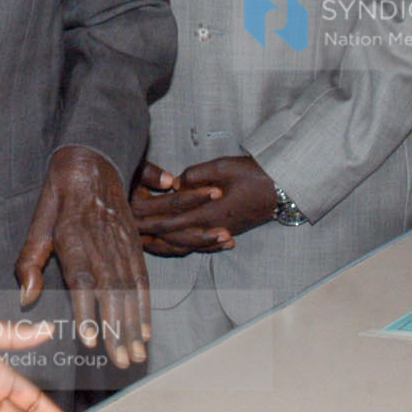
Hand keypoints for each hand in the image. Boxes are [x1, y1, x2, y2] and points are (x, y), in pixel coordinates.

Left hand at [13, 146, 148, 367]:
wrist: (93, 162)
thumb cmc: (60, 196)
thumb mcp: (39, 223)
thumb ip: (30, 261)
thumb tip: (26, 298)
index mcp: (75, 240)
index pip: (83, 282)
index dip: (87, 312)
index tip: (90, 339)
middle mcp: (102, 245)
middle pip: (112, 294)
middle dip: (117, 331)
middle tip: (120, 361)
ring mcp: (122, 246)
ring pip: (130, 292)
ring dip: (134, 326)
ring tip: (134, 354)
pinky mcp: (134, 245)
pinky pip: (142, 281)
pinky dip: (145, 307)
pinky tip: (145, 329)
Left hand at [130, 156, 279, 249]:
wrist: (283, 188)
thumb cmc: (254, 174)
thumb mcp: (224, 167)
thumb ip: (197, 175)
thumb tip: (176, 184)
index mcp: (208, 212)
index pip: (171, 219)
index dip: (148, 220)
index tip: (129, 219)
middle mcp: (211, 226)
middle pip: (173, 235)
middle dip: (149, 234)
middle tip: (128, 233)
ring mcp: (219, 230)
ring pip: (185, 243)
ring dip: (163, 242)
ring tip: (144, 239)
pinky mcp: (225, 230)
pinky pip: (198, 242)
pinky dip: (183, 244)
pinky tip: (172, 242)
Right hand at [130, 162, 230, 256]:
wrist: (106, 194)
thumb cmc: (124, 175)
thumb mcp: (133, 168)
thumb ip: (149, 173)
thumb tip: (170, 182)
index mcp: (137, 206)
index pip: (173, 203)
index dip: (196, 197)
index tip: (218, 192)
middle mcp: (141, 226)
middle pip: (178, 230)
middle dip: (205, 229)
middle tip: (228, 228)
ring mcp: (147, 237)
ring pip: (179, 245)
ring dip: (205, 244)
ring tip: (228, 239)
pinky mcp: (155, 243)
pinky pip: (178, 250)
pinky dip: (198, 248)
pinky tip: (219, 245)